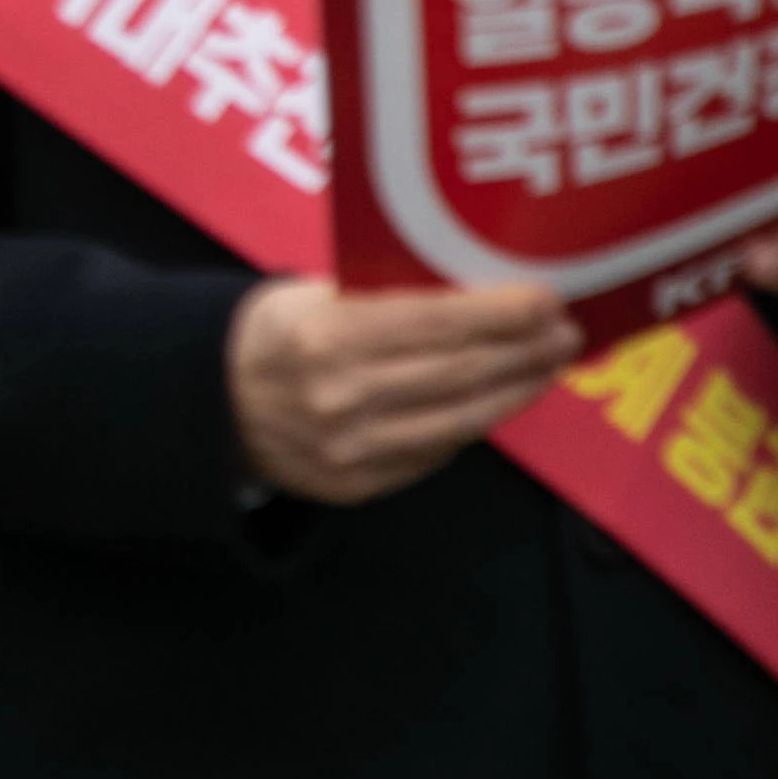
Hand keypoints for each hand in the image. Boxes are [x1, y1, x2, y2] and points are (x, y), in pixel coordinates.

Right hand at [226, 277, 577, 503]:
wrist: (211, 404)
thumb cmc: (271, 334)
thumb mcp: (310, 294)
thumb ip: (381, 296)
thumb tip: (470, 293)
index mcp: (325, 337)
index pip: (434, 324)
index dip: (499, 314)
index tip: (547, 299)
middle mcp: (342, 397)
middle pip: (459, 374)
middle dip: (524, 352)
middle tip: (566, 332)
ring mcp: (352, 450)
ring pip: (459, 420)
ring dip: (516, 392)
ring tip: (548, 366)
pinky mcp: (360, 485)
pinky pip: (435, 452)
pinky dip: (473, 423)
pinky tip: (498, 399)